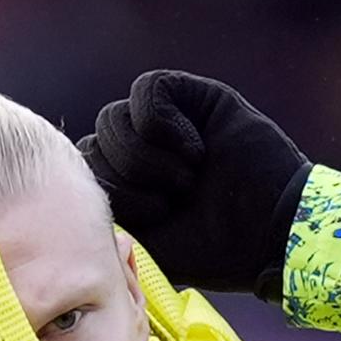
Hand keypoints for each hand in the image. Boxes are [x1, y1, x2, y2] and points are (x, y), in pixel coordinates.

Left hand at [78, 71, 311, 297]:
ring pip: (113, 119)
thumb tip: (71, 192)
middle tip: (172, 204)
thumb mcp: (145, 244)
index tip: (150, 222)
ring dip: (146, 159)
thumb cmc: (212, 249)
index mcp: (123, 185)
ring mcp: (164, 121)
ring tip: (187, 180)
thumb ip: (107, 217)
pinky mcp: (191, 95)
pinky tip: (195, 151)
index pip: (81, 171)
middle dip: (127, 183)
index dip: (108, 196)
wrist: (269, 233)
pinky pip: (146, 91)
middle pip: (92, 144)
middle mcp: (138, 150)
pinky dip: (164, 126)